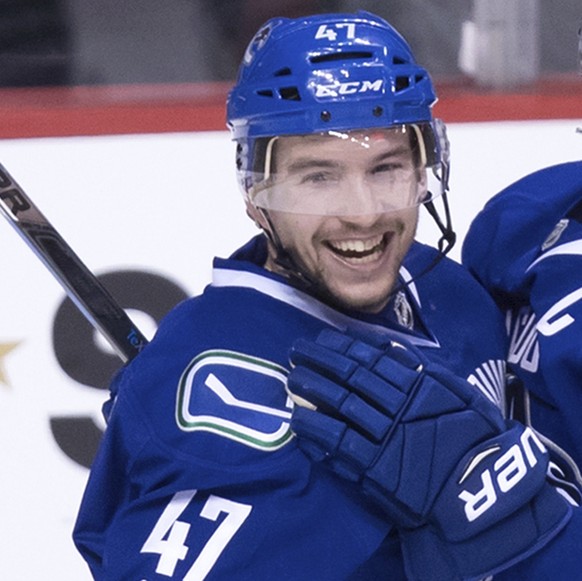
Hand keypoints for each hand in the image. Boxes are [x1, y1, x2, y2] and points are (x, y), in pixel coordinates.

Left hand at [287, 329, 549, 539]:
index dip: (343, 346)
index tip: (322, 338)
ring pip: (342, 403)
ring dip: (313, 388)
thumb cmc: (474, 438)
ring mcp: (385, 435)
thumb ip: (424, 370)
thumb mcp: (458, 393)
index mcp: (418, 385)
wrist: (483, 488)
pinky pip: (340, 442)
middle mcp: (398, 405)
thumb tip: (389, 349)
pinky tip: (297, 418)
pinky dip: (317, 428)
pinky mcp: (376, 467)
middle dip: (320, 360)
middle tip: (295, 350)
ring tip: (291, 377)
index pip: (371, 359)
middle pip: (351, 376)